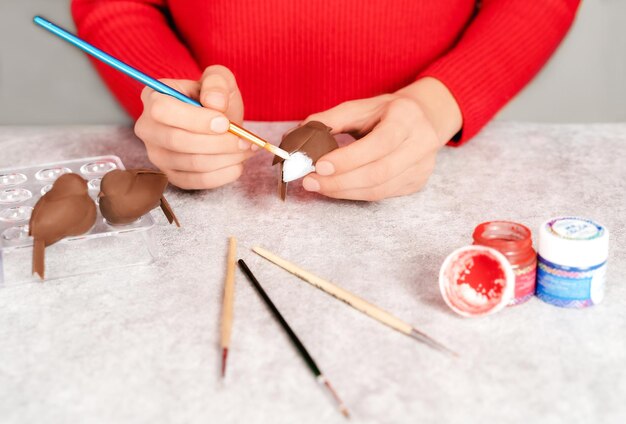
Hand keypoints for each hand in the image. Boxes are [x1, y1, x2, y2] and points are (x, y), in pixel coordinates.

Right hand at [135, 65, 254, 189]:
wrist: (216, 121)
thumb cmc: (213, 97)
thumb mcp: (218, 79)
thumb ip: (217, 83)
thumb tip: (215, 103)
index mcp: (153, 97)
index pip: (163, 110)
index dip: (196, 120)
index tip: (224, 123)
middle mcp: (148, 128)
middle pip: (177, 141)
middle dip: (217, 143)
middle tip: (243, 140)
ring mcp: (157, 155)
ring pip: (191, 164)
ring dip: (225, 158)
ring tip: (246, 148)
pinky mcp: (172, 175)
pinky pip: (197, 181)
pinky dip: (222, 175)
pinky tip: (238, 163)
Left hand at [301, 77, 461, 200]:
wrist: (423, 118)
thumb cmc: (385, 112)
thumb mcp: (359, 107)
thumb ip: (328, 120)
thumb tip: (294, 137)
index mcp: (406, 117)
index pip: (379, 143)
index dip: (349, 159)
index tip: (319, 166)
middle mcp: (421, 142)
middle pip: (379, 172)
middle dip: (340, 181)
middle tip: (310, 182)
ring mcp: (422, 166)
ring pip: (380, 189)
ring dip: (344, 191)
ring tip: (318, 186)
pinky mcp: (417, 183)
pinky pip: (382, 195)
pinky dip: (355, 194)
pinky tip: (337, 188)